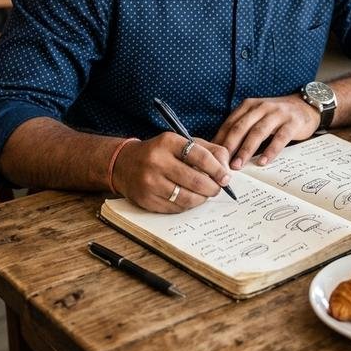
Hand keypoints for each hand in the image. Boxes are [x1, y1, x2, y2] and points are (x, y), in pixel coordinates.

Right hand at [111, 133, 231, 212]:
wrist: (124, 164)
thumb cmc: (161, 152)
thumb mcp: (182, 142)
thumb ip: (208, 151)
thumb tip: (226, 168)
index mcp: (168, 142)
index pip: (200, 157)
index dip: (217, 169)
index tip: (226, 177)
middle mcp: (157, 161)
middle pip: (195, 180)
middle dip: (212, 188)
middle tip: (218, 189)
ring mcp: (149, 182)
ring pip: (186, 197)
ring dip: (201, 198)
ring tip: (205, 194)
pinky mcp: (146, 200)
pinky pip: (175, 208)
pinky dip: (187, 205)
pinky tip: (189, 199)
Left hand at [213, 95, 319, 169]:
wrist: (305, 105)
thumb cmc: (276, 116)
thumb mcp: (257, 116)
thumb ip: (242, 129)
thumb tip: (221, 151)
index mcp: (249, 106)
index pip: (230, 123)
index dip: (220, 140)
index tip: (213, 157)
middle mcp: (261, 107)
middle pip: (241, 127)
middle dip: (230, 146)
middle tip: (222, 164)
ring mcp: (277, 114)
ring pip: (258, 132)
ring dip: (246, 149)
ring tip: (239, 165)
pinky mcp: (292, 122)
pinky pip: (280, 138)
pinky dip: (270, 150)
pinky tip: (263, 161)